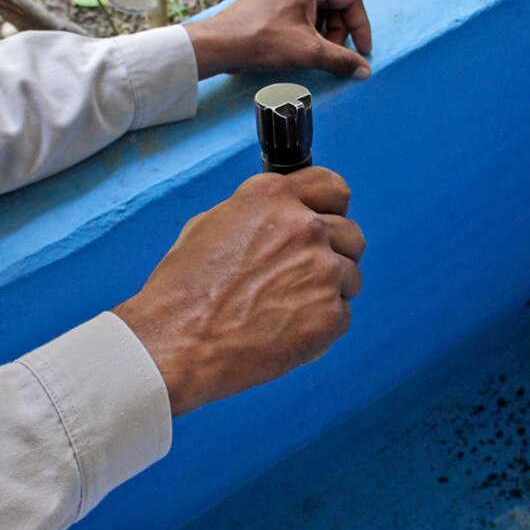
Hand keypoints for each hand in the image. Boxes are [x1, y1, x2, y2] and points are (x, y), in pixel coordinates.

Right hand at [113, 167, 365, 415]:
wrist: (178, 343)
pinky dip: (321, 325)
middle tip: (305, 276)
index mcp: (273, 197)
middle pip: (350, 233)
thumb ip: (257, 215)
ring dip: (329, 291)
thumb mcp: (210, 225)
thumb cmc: (184, 290)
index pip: (331, 186)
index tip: (328, 219)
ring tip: (287, 309)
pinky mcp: (330, 314)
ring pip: (351, 276)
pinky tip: (285, 331)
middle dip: (334, 253)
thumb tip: (279, 219)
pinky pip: (343, 314)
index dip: (331, 206)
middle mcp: (304, 226)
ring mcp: (322, 270)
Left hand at [184, 0, 372, 79]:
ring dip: (321, 34)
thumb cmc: (260, 40)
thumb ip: (341, 59)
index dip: (360, 28)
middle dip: (337, 33)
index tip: (362, 52)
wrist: (220, 45)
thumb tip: (364, 70)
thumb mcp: (309, 51)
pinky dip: (305, 30)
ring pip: (317, 10)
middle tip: (330, 55)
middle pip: (334, 4)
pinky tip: (296, 47)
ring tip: (310, 52)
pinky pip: (299, 12)